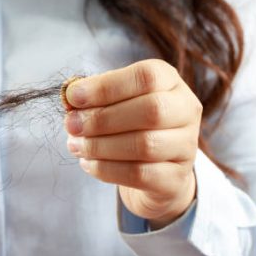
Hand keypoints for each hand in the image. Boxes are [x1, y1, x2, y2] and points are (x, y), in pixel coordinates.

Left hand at [64, 59, 199, 228]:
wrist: (153, 168)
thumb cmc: (126, 123)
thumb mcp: (111, 101)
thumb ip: (92, 96)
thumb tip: (69, 95)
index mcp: (169, 81)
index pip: (146, 77)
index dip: (106, 86)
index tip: (73, 97)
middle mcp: (185, 110)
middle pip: (150, 111)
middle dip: (102, 118)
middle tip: (71, 125)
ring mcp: (186, 146)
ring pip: (145, 145)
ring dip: (100, 146)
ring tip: (75, 145)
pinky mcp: (176, 178)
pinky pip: (140, 175)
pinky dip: (106, 169)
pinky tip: (88, 163)